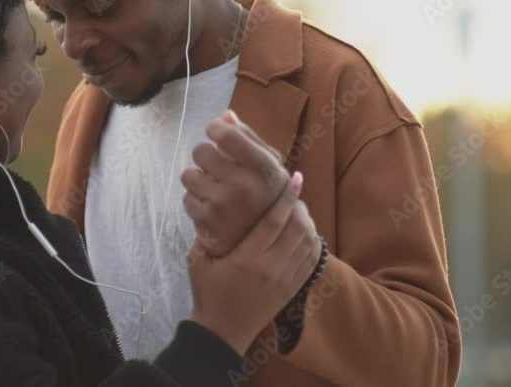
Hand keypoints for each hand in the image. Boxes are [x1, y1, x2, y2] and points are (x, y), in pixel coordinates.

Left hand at [180, 110, 294, 256]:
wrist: (261, 244)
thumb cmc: (264, 197)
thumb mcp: (269, 167)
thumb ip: (248, 139)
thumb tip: (224, 115)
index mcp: (265, 169)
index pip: (228, 135)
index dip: (215, 129)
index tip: (215, 132)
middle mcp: (245, 186)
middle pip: (201, 152)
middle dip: (205, 157)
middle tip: (216, 168)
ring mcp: (223, 204)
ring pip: (188, 175)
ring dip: (197, 179)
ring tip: (214, 189)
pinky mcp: (206, 220)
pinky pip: (186, 197)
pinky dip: (196, 201)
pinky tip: (211, 207)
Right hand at [185, 183, 320, 354]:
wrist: (222, 332)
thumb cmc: (208, 293)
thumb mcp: (197, 260)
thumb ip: (207, 233)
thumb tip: (215, 205)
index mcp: (247, 259)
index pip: (274, 222)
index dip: (286, 198)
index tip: (294, 178)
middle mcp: (271, 267)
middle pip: (297, 229)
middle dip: (300, 207)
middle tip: (293, 194)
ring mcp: (286, 280)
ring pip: (308, 243)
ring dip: (308, 223)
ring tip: (300, 210)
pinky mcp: (293, 290)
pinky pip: (311, 261)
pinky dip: (314, 243)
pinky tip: (307, 232)